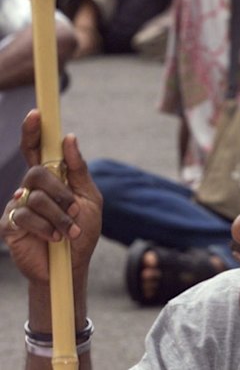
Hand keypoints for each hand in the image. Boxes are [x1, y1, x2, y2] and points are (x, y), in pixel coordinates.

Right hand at [0, 110, 101, 284]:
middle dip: (60, 191)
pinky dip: (45, 227)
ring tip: (67, 231)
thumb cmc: (82, 231)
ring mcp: (18, 205)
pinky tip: (53, 238)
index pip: (37, 148)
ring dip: (57, 215)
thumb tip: (69, 137)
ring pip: (35, 195)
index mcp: (52, 177)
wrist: (72, 268)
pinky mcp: (9, 224)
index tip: (36, 114)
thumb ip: (79, 170)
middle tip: (73, 209)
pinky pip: (25, 215)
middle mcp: (32, 187)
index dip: (33, 130)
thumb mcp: (89, 198)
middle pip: (38, 171)